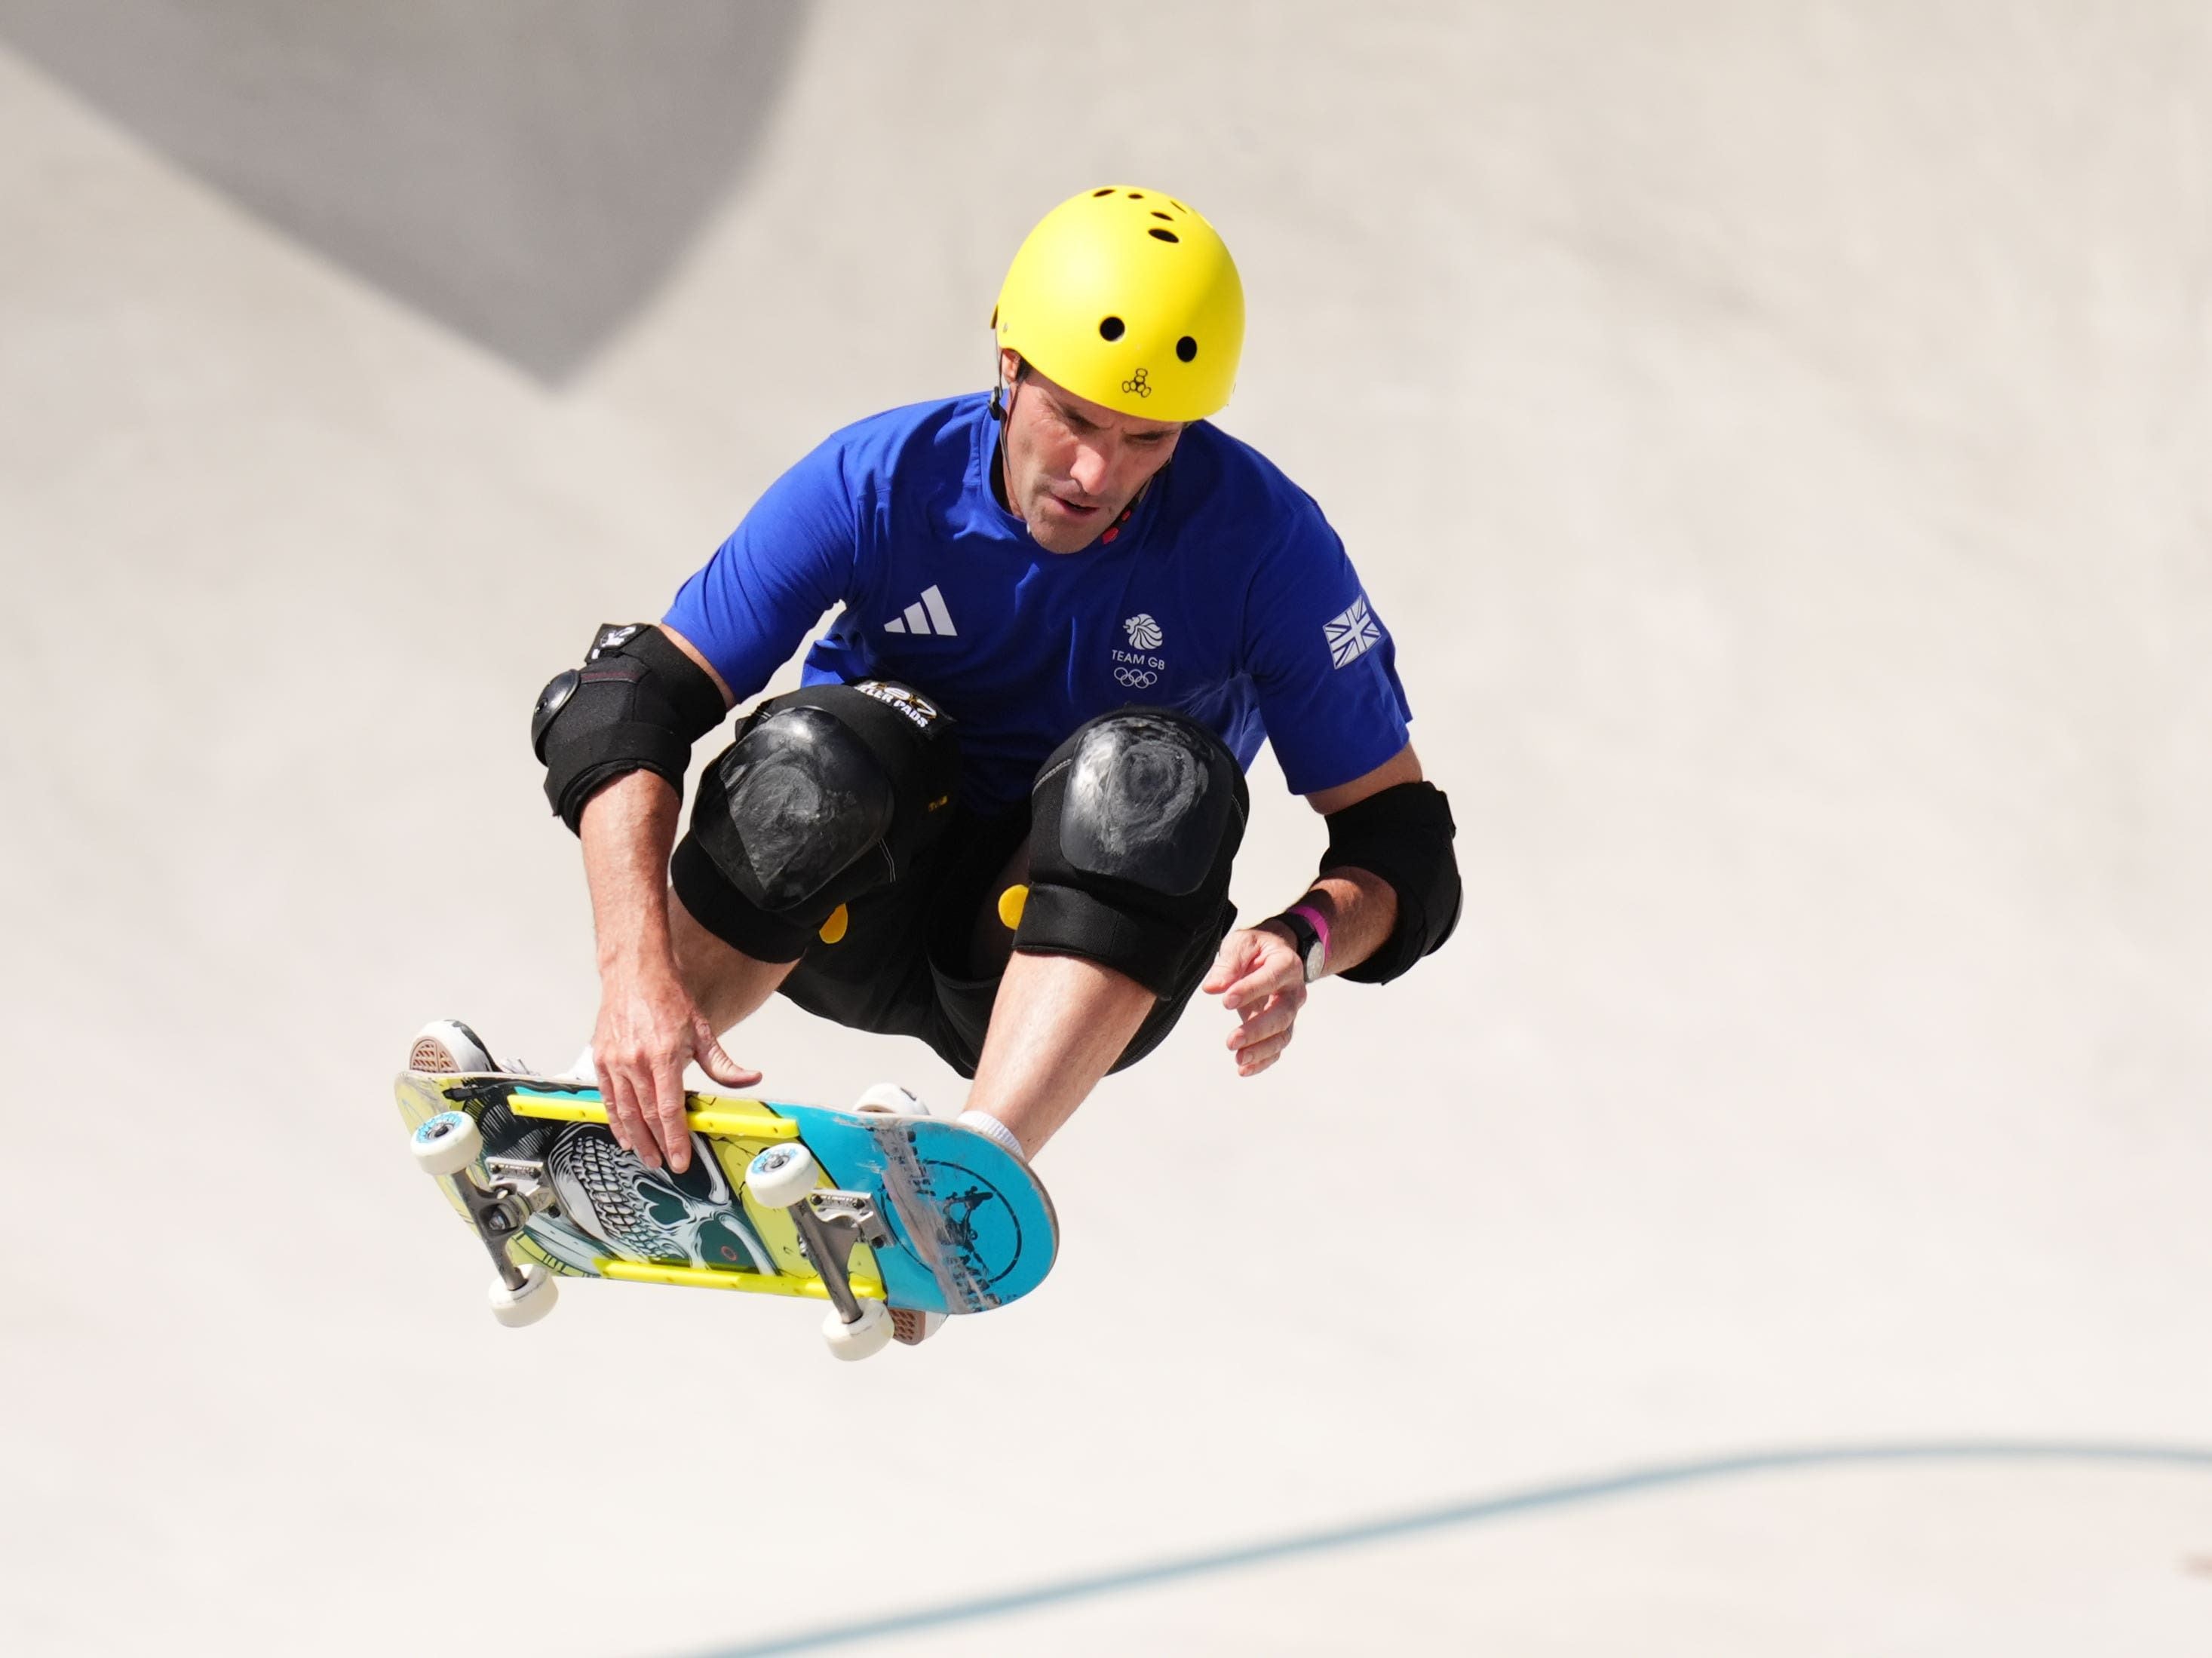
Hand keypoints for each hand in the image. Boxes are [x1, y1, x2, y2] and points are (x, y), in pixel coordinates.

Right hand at [591, 968, 758, 1172]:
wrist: (635, 974)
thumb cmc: (667, 999)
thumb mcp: (702, 1030)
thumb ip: (723, 1063)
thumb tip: (750, 1079)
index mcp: (664, 1055)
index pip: (669, 1109)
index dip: (675, 1138)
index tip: (681, 1159)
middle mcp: (636, 1061)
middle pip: (646, 1115)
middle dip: (656, 1144)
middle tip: (665, 1164)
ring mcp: (615, 1061)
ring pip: (624, 1111)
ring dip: (635, 1138)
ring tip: (647, 1156)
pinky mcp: (600, 1059)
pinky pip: (607, 1098)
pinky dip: (615, 1120)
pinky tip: (624, 1135)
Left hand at [1200, 925, 1309, 1077]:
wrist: (1273, 954)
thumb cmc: (1256, 949)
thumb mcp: (1241, 944)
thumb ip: (1229, 964)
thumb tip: (1213, 987)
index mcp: (1286, 964)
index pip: (1271, 979)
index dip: (1250, 991)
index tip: (1226, 1001)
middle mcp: (1293, 991)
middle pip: (1281, 1015)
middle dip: (1257, 1030)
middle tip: (1231, 1041)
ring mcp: (1290, 1011)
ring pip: (1282, 1035)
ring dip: (1260, 1050)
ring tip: (1238, 1059)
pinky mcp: (1281, 1027)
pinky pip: (1276, 1047)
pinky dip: (1263, 1061)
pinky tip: (1244, 1069)